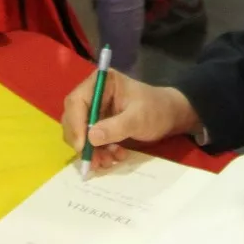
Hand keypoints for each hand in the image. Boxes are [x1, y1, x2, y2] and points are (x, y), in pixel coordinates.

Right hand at [61, 69, 200, 172]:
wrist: (169, 116)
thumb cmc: (156, 110)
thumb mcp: (139, 118)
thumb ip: (115, 127)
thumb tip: (90, 138)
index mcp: (102, 82)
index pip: (77, 101)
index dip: (75, 124)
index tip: (81, 146)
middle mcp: (93, 93)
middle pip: (73, 117)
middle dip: (82, 141)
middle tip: (93, 161)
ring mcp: (95, 109)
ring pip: (80, 132)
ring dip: (91, 150)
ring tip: (108, 162)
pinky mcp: (98, 123)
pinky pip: (89, 140)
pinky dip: (98, 151)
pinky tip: (114, 156)